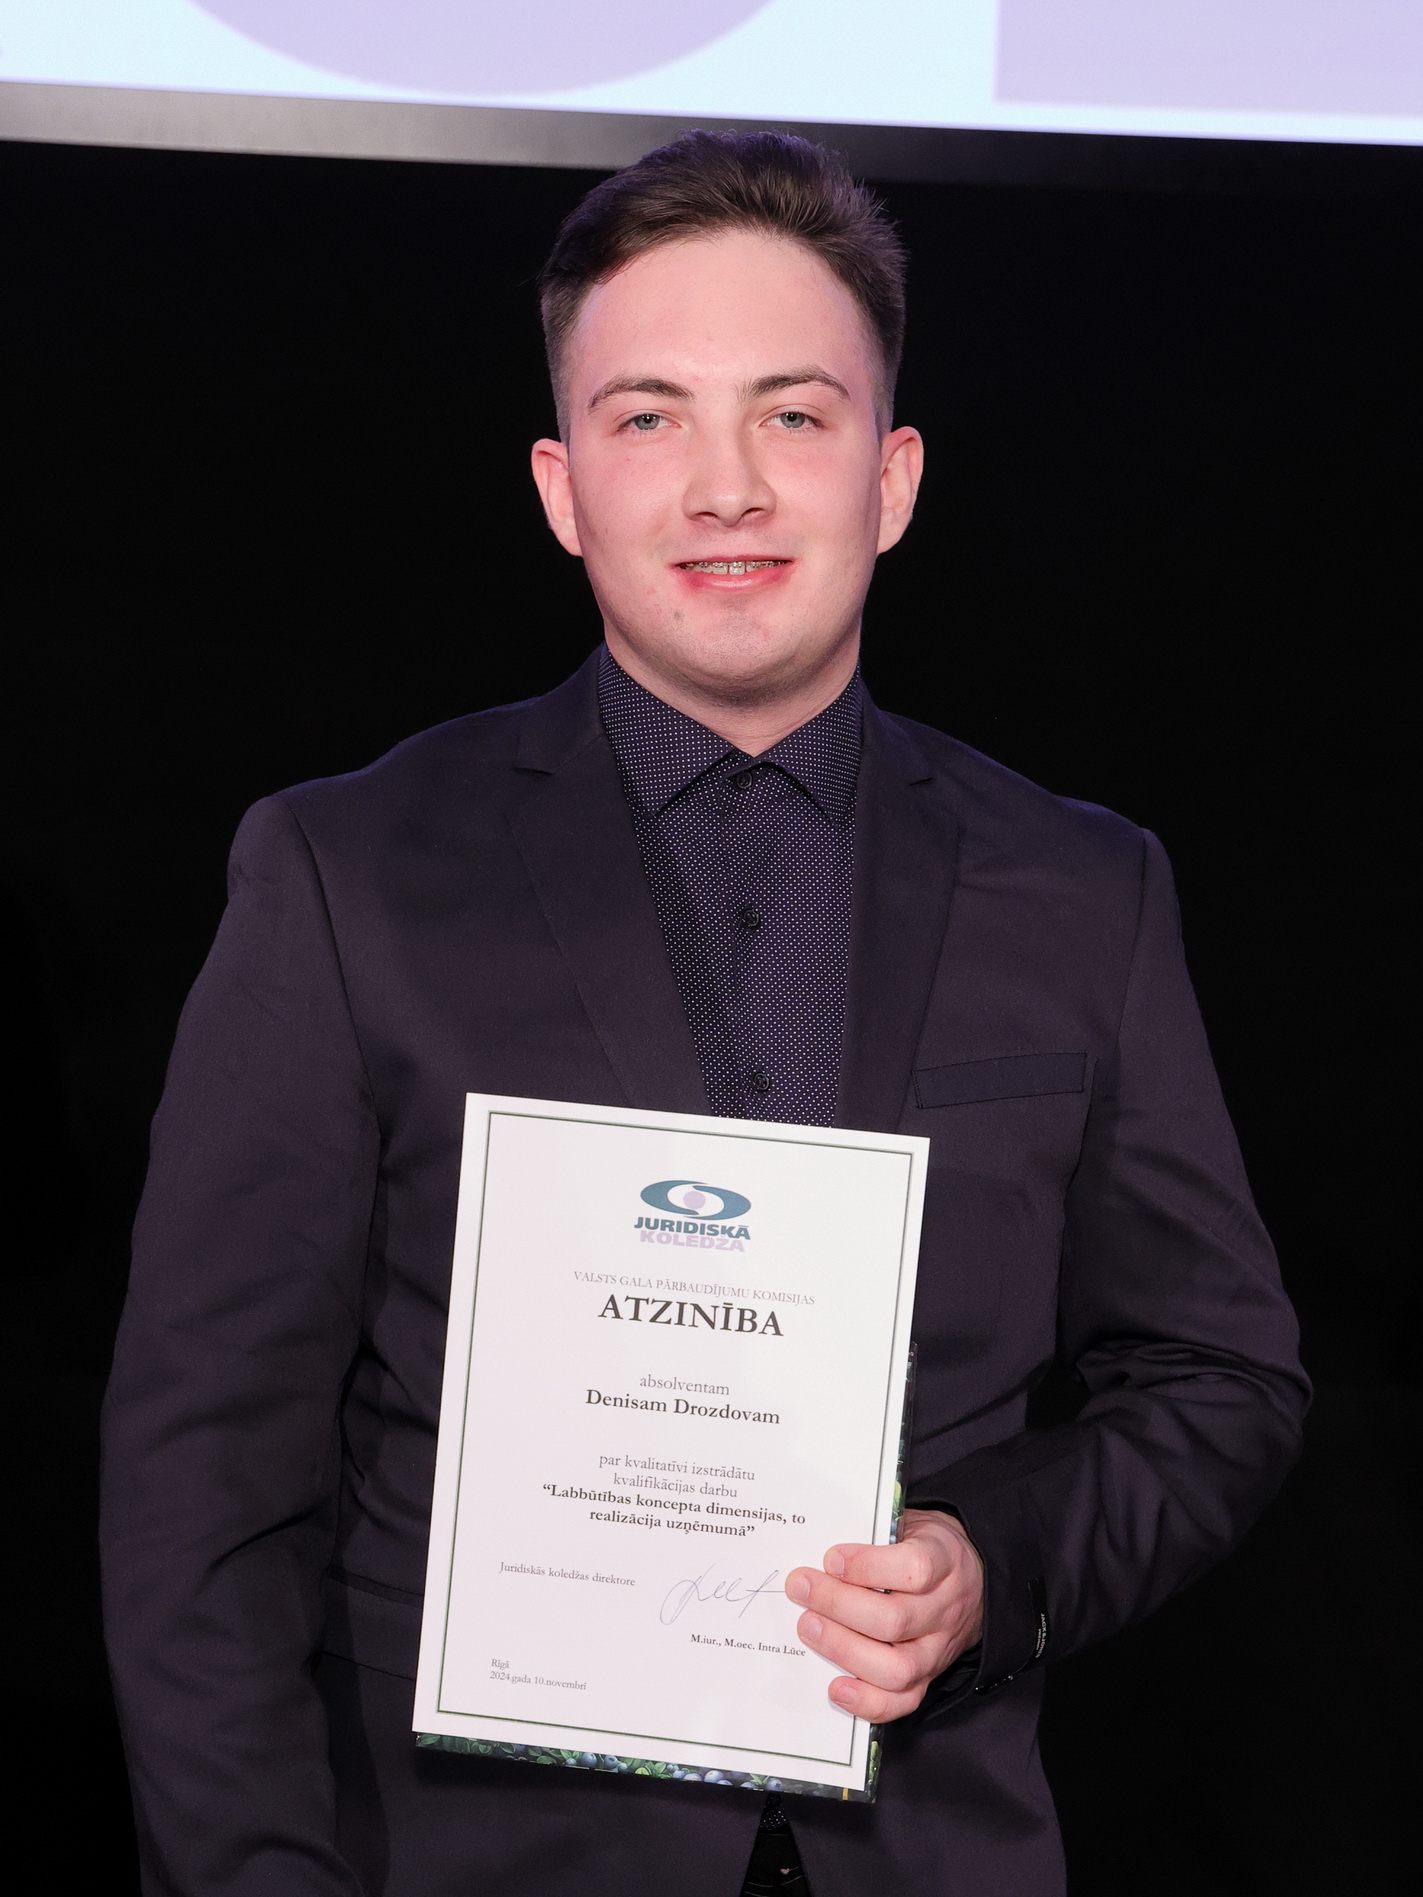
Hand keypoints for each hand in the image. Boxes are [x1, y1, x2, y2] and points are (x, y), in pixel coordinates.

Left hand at [785, 1509, 984, 1721]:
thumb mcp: (911, 1524)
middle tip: (801, 1588)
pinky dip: (867, 1701)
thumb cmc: (924, 1547)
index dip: (867, 1566)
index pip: (914, 1569)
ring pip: (896, 1667)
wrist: (971, 1580)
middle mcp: (946, 1610)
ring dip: (844, 1650)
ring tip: (808, 1627)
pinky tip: (835, 1686)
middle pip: (894, 1619)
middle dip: (838, 1605)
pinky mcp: (928, 1678)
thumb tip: (818, 1544)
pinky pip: (903, 1701)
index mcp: (945, 1561)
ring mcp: (938, 1649)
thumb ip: (875, 1532)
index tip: (830, 1559)